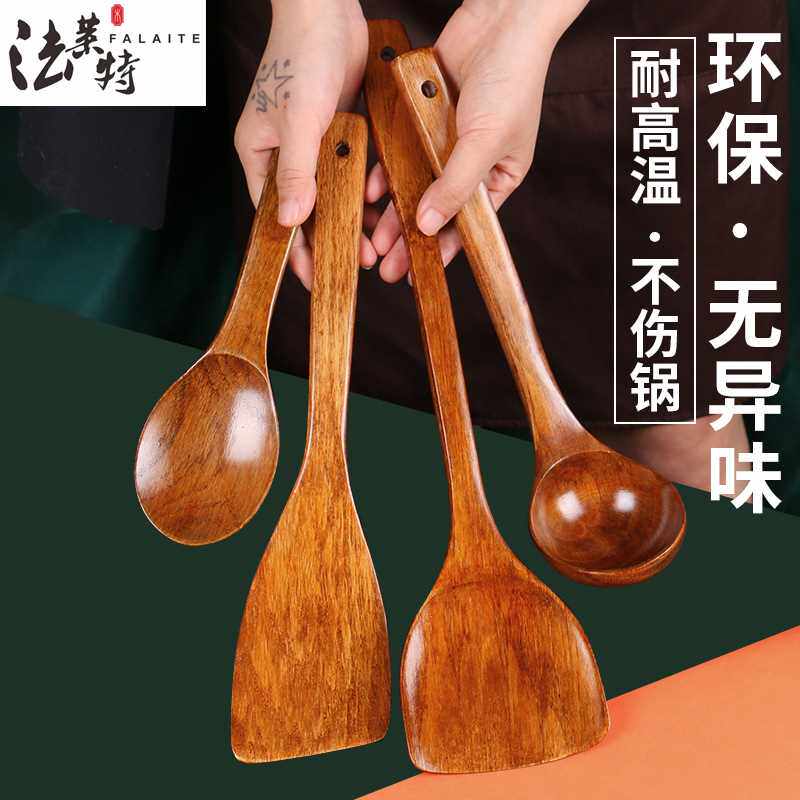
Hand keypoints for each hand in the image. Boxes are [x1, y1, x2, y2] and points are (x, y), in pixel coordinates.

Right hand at [235, 0, 375, 288]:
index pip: (272, 214)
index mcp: (258, 153)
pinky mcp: (333, 131)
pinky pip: (345, 172)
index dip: (291, 248)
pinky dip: (359, 191)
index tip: (310, 277)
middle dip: (326, 239)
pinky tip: (377, 208)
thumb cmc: (301, 56)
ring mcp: (308, 143)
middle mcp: (281, 153)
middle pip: (302, 209)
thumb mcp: (298, 120)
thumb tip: (291, 220)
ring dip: (348, 218)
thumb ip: (297, 172)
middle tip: (355, 264)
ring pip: (327, 195)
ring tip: (371, 245)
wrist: (326, 10)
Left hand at [367, 0, 587, 282]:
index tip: (418, 274)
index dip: (442, 251)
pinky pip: (402, 152)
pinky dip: (386, 171)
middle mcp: (470, 164)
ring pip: (415, 186)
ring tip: (373, 239)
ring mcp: (445, 142)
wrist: (502, 18)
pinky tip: (369, 191)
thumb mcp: (484, 141)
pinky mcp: (424, 120)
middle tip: (387, 268)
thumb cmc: (511, 79)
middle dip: (410, 239)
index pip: (467, 225)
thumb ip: (455, 185)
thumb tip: (430, 226)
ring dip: (393, 211)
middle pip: (436, 211)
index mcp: (497, 177)